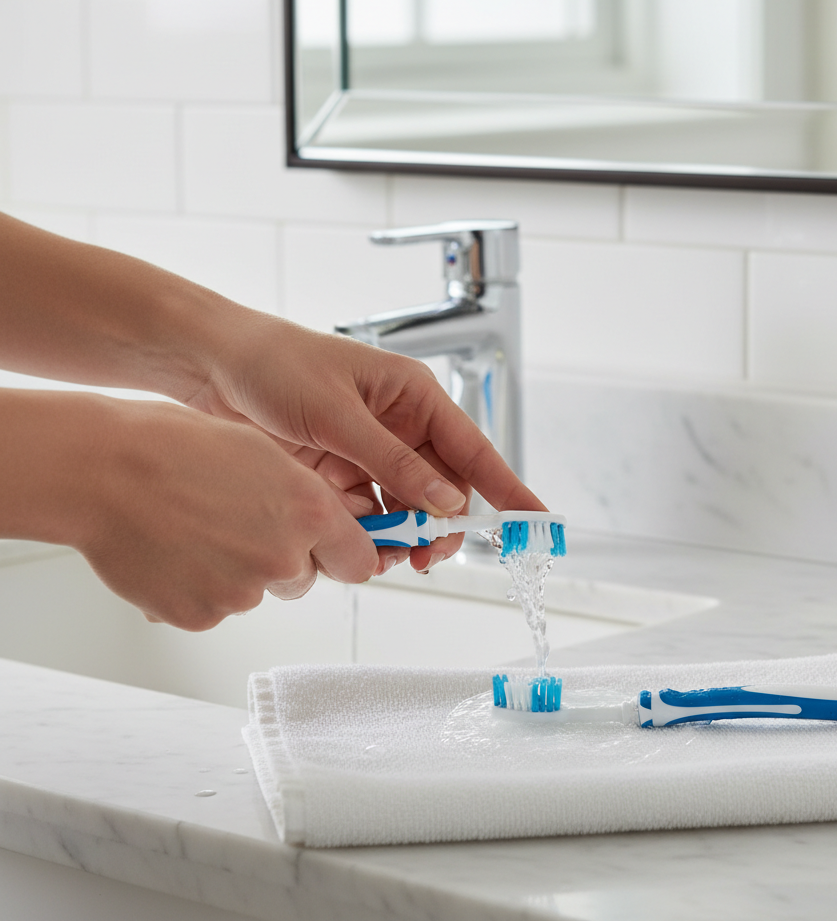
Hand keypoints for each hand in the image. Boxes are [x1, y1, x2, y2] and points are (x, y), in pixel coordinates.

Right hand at [64, 395, 379, 629]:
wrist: (104, 471)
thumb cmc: (177, 448)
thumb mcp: (264, 454)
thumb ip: (307, 496)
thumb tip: (335, 521)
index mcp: (310, 512)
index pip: (361, 560)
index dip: (345, 554)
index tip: (334, 549)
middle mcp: (284, 558)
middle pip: (305, 579)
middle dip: (283, 560)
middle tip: (241, 523)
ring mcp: (241, 594)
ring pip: (256, 592)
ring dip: (237, 572)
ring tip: (197, 528)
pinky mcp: (199, 617)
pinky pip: (214, 608)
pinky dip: (199, 588)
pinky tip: (174, 550)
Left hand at [183, 309, 545, 573]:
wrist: (213, 366)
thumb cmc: (277, 366)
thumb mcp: (339, 415)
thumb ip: (394, 462)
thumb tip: (446, 502)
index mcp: (413, 396)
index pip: (474, 449)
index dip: (507, 488)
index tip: (536, 520)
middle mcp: (399, 425)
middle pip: (442, 488)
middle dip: (440, 525)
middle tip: (428, 557)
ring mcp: (369, 451)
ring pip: (406, 506)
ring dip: (402, 534)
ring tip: (385, 556)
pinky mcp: (339, 471)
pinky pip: (368, 512)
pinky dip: (368, 532)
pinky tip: (357, 545)